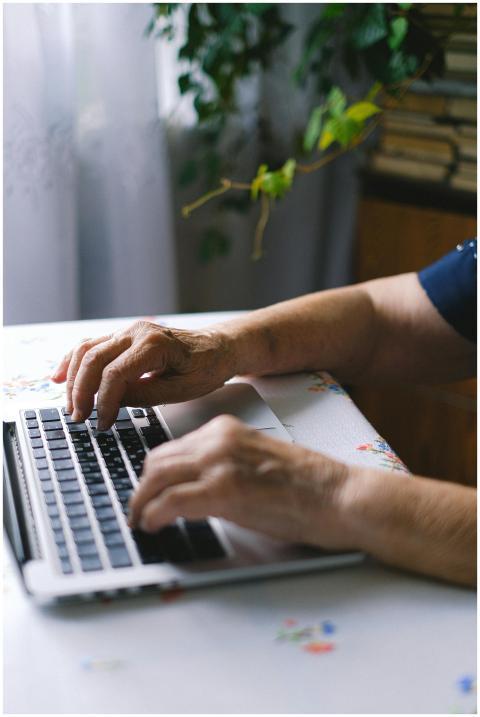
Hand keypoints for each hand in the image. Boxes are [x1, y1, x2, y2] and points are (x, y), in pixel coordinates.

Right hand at [51, 321, 234, 429]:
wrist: (218, 348)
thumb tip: (111, 403)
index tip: (101, 423)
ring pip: (86, 350)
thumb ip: (145, 396)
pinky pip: (90, 346)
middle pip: (93, 359)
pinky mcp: (123, 337)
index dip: (103, 401)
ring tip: (71, 406)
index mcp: (155, 344)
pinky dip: (72, 362)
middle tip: (79, 418)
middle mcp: (137, 331)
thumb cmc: (207, 368)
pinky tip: (59, 378)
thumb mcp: (182, 390)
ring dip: (73, 379)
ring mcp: (128, 331)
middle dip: (81, 391)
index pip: (115, 373)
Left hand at [129, 414, 352, 549]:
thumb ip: (224, 466)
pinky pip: (170, 501)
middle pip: (158, 461)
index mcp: (226, 429)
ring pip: (157, 478)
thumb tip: (194, 489)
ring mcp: (220, 462)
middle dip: (142, 489)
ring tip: (141, 522)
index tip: (147, 492)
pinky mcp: (224, 490)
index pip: (173, 449)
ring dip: (141, 503)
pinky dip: (153, 515)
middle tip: (137, 511)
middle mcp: (218, 438)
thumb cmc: (308, 485)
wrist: (339, 496)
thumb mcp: (257, 461)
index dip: (154, 475)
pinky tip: (153, 526)